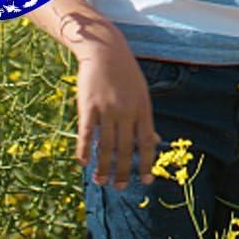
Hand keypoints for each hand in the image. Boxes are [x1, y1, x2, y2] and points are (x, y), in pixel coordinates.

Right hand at [75, 42, 159, 189]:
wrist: (106, 50)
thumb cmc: (125, 74)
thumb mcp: (141, 93)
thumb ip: (145, 118)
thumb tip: (156, 140)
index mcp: (143, 108)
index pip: (147, 142)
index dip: (147, 164)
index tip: (146, 181)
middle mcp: (127, 110)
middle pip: (126, 148)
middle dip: (124, 171)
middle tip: (120, 187)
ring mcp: (107, 108)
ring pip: (106, 146)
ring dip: (103, 167)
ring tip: (100, 181)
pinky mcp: (89, 106)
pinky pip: (87, 134)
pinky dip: (85, 150)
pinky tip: (83, 162)